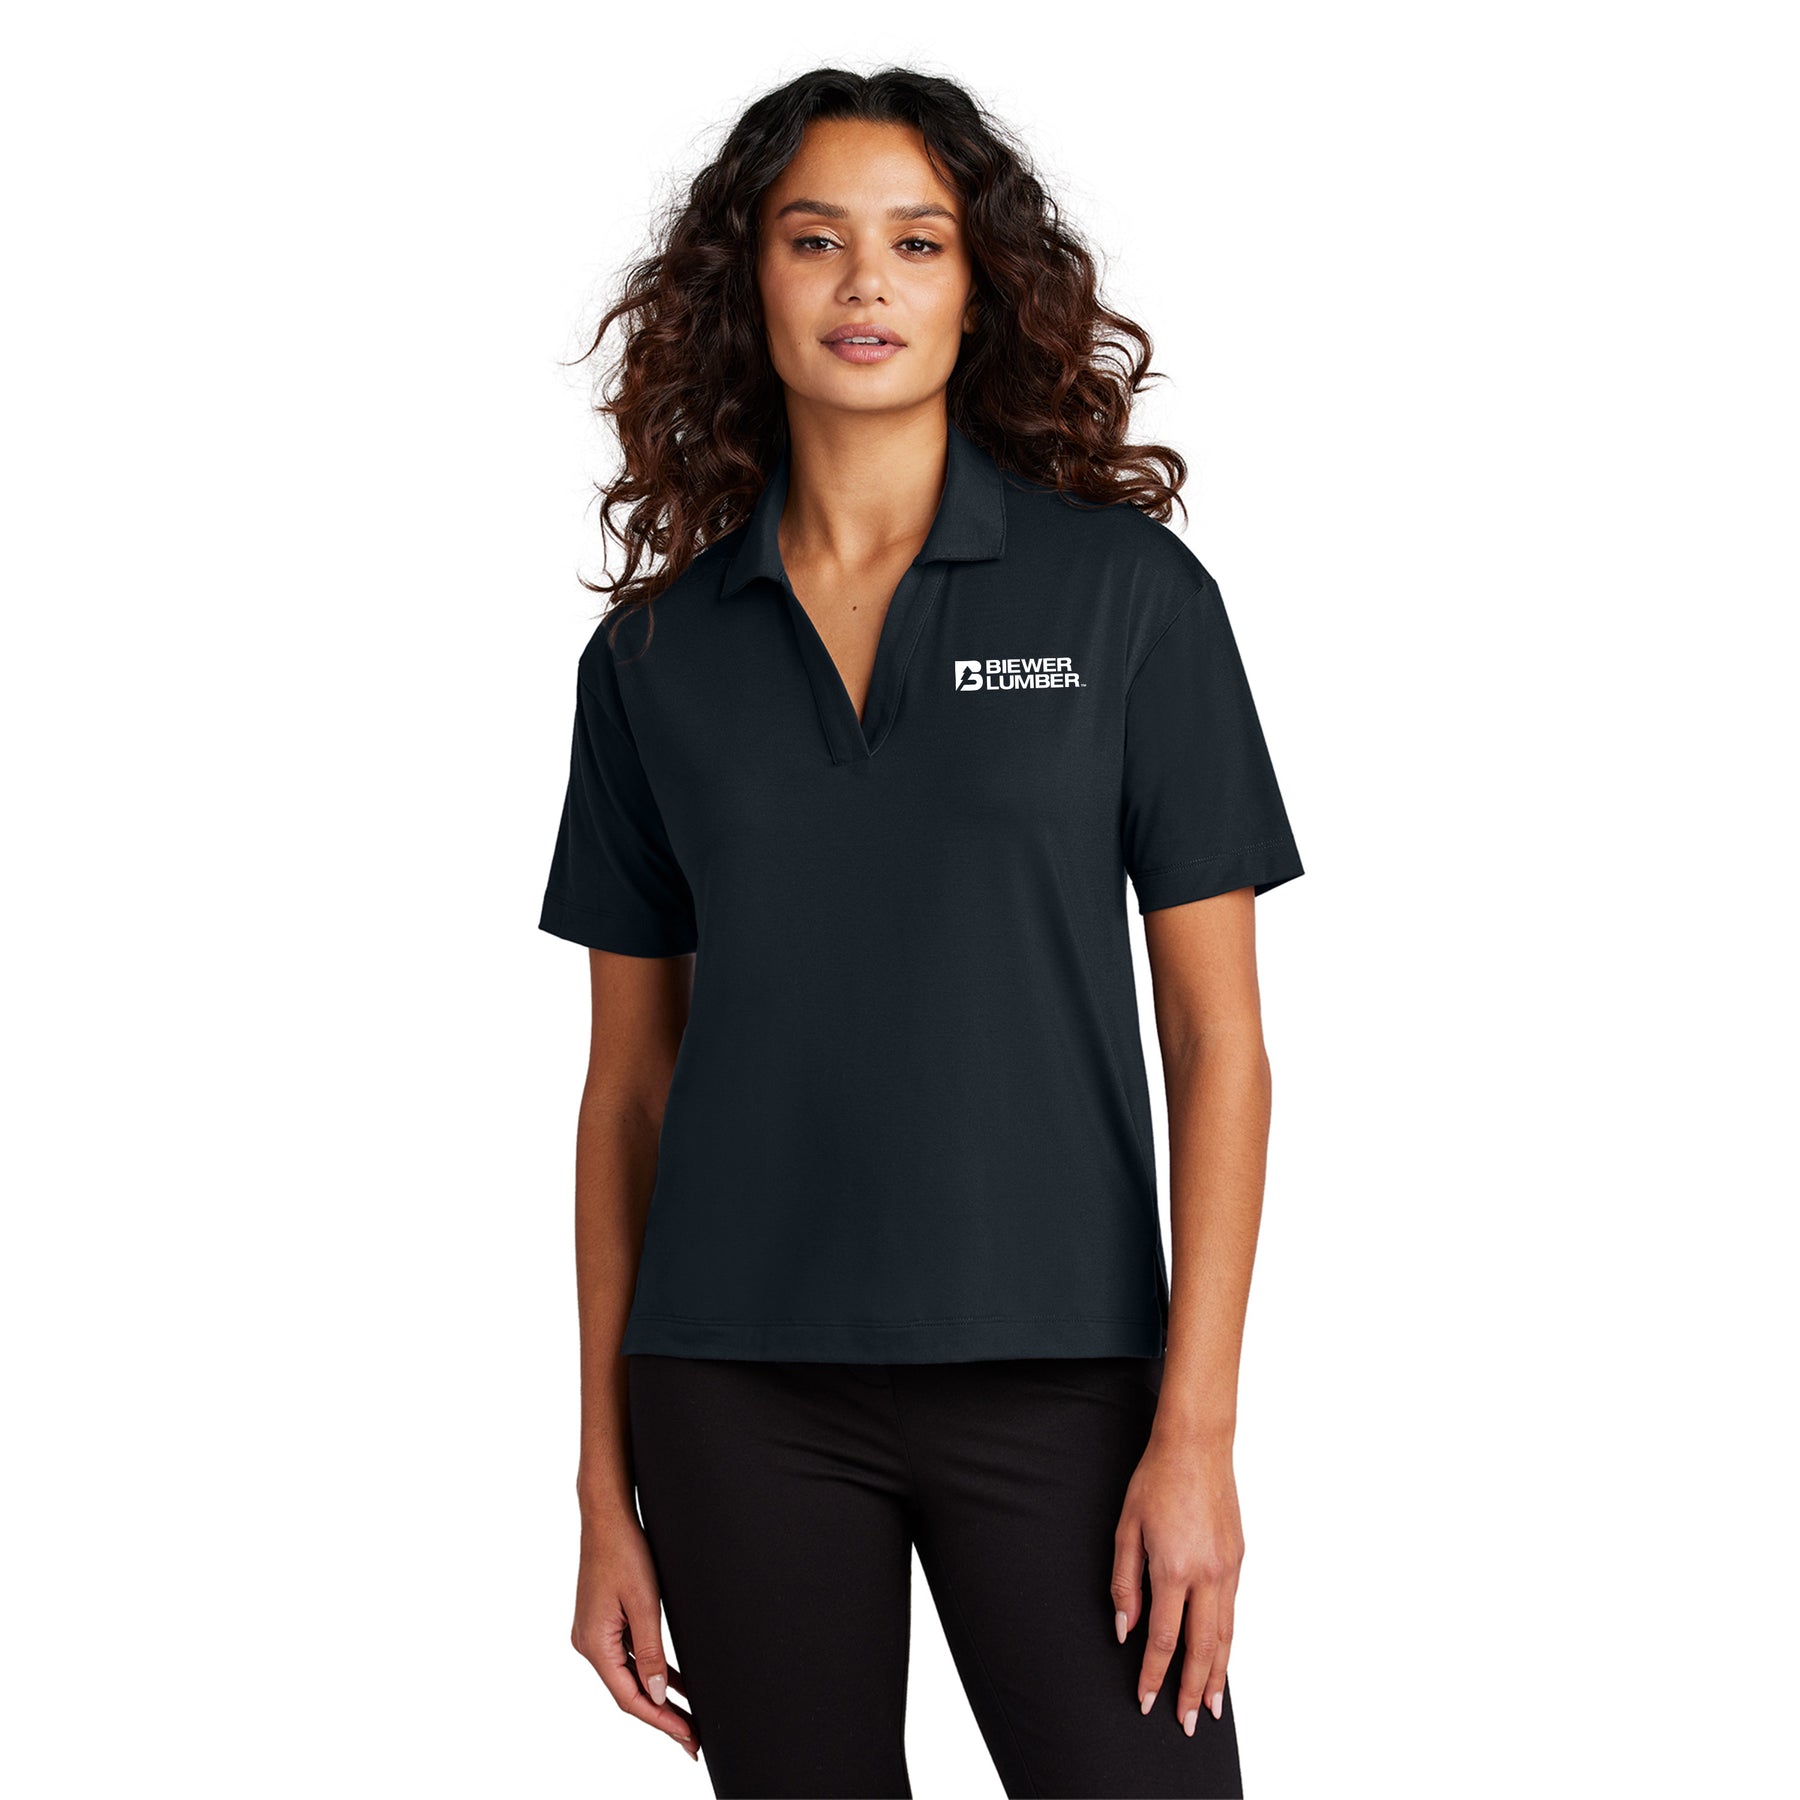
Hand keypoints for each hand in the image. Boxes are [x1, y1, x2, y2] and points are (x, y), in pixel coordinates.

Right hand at [572, 1506, 700, 1763]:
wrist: (607, 1516)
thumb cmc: (624, 1552)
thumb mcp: (644, 1603)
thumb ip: (651, 1651)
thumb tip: (657, 1695)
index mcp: (594, 1644)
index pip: (629, 1697)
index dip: (660, 1721)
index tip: (687, 1737)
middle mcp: (589, 1643)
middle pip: (628, 1691)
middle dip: (661, 1715)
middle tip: (692, 1738)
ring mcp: (595, 1634)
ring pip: (630, 1675)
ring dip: (657, 1695)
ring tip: (688, 1717)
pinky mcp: (604, 1623)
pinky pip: (629, 1656)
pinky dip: (651, 1670)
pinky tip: (673, 1684)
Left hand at [1109, 1427, 1243, 1734]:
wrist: (1196, 1445)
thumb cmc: (1156, 1480)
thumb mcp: (1126, 1529)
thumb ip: (1125, 1583)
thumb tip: (1126, 1627)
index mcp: (1174, 1569)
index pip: (1165, 1639)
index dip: (1154, 1674)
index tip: (1146, 1698)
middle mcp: (1208, 1575)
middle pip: (1201, 1649)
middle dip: (1193, 1690)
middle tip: (1187, 1723)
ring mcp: (1228, 1568)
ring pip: (1225, 1635)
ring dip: (1218, 1674)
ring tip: (1212, 1705)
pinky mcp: (1239, 1559)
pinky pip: (1232, 1612)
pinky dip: (1227, 1642)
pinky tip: (1221, 1656)